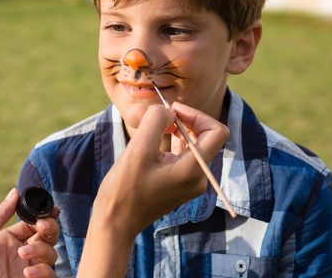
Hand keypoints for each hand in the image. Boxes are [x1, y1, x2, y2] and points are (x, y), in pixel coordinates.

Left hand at [0, 188, 59, 277]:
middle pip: (47, 237)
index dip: (42, 215)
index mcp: (7, 240)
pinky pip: (49, 277)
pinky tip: (27, 272)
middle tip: (42, 226)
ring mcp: (25, 271)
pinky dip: (43, 272)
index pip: (32, 224)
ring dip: (42, 250)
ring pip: (51, 255)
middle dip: (49, 228)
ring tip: (23, 254)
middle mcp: (20, 254)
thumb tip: (14, 192)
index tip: (48, 210)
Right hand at [77, 103, 228, 277]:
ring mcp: (190, 183)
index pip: (216, 131)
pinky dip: (172, 143)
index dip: (196, 114)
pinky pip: (183, 156)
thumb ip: (156, 121)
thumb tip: (167, 110)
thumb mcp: (138, 149)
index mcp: (193, 170)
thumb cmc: (124, 189)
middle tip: (161, 116)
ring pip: (194, 145)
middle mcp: (198, 177)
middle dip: (185, 121)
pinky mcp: (179, 185)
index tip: (171, 111)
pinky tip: (152, 143)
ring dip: (177, 131)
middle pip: (206, 137)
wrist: (115, 222)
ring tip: (154, 128)